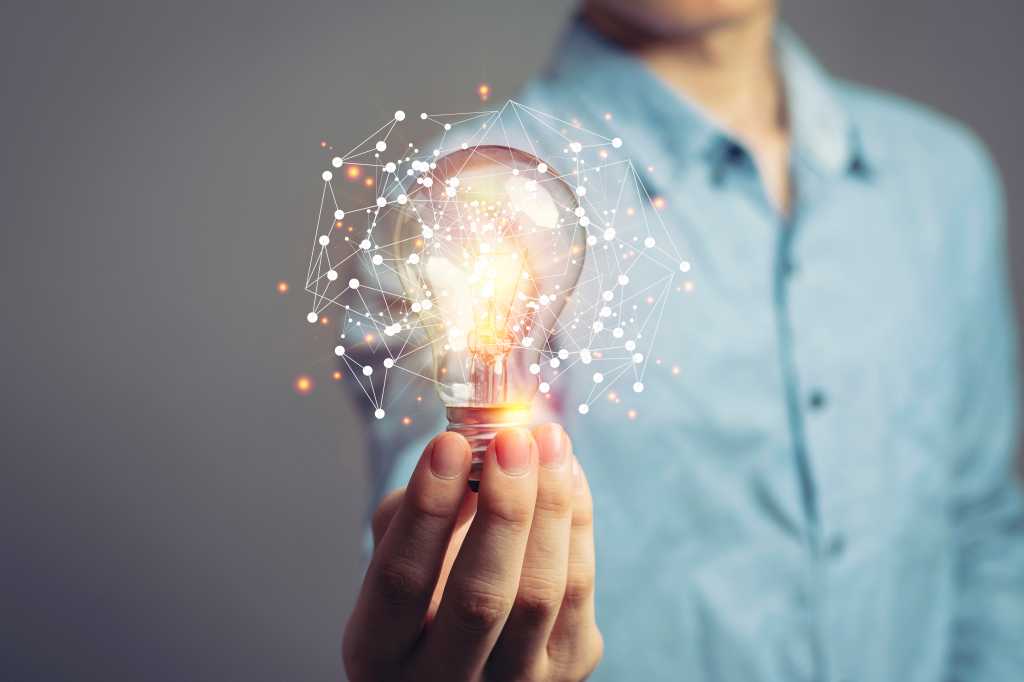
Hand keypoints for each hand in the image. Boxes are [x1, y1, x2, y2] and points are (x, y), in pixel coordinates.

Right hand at [343, 425, 601, 680]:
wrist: (470, 664)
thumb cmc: (420, 596)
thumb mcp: (391, 563)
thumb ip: (412, 514)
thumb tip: (467, 454)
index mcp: (380, 658)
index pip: (402, 582)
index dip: (427, 509)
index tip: (449, 444)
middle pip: (481, 597)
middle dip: (502, 509)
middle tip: (511, 441)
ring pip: (541, 592)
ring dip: (550, 506)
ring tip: (549, 440)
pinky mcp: (567, 669)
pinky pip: (580, 590)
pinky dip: (576, 521)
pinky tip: (566, 472)